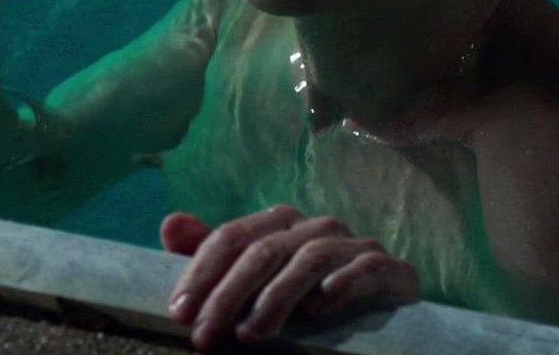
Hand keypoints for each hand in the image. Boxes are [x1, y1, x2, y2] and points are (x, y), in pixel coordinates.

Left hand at [161, 205, 418, 351]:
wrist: (384, 307)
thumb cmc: (308, 294)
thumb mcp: (256, 279)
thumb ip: (213, 255)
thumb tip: (170, 223)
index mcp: (278, 223)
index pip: (230, 237)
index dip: (200, 274)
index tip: (178, 314)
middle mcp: (314, 226)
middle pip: (262, 251)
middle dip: (227, 296)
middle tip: (204, 335)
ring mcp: (353, 244)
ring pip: (307, 260)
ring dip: (275, 300)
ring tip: (250, 336)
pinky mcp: (388, 267)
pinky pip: (364, 269)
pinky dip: (340, 286)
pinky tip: (319, 312)